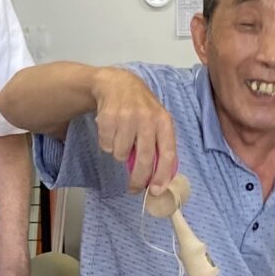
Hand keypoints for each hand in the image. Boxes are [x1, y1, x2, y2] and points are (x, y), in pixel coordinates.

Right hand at [90, 68, 176, 192]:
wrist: (117, 84)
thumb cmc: (140, 109)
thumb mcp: (156, 122)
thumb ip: (159, 146)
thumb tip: (158, 180)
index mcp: (164, 122)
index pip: (168, 154)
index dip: (162, 175)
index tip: (156, 191)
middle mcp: (147, 119)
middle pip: (145, 159)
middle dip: (138, 179)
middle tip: (133, 188)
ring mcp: (127, 117)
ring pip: (121, 155)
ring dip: (119, 153)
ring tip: (121, 139)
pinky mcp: (108, 117)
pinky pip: (106, 145)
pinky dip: (107, 143)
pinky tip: (111, 131)